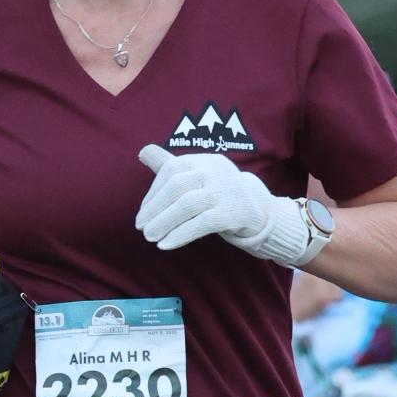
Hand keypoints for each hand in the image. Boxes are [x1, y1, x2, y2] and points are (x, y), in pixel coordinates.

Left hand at [136, 144, 274, 252]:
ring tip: (150, 237)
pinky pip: (202, 224)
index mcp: (202, 159)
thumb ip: (169, 164)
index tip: (142, 213)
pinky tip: (166, 245)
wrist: (256, 209)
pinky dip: (180, 235)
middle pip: (177, 186)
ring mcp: (225, 190)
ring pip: (187, 205)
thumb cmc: (216, 191)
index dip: (153, 193)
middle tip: (140, 227)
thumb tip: (143, 151)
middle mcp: (214, 170)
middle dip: (155, 208)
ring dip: (164, 222)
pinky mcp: (233, 212)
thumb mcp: (195, 174)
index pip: (171, 170)